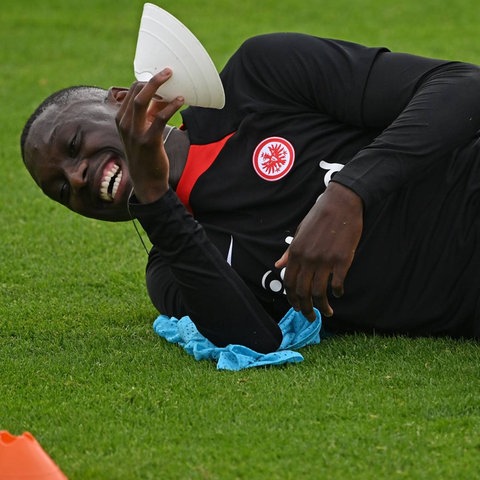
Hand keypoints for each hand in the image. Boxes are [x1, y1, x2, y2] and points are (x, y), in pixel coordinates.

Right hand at [115, 69, 183, 202]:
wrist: (146, 182)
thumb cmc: (146, 155)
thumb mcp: (144, 132)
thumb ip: (152, 115)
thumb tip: (166, 98)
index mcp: (121, 119)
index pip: (131, 91)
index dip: (147, 82)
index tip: (163, 77)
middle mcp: (125, 124)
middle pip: (136, 91)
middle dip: (153, 79)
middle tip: (169, 71)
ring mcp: (135, 132)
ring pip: (142, 100)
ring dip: (158, 86)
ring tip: (172, 77)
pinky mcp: (148, 141)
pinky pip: (158, 118)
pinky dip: (170, 106)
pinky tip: (180, 100)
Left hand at [275, 182, 362, 319]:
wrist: (341, 203)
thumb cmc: (320, 216)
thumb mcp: (300, 233)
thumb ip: (289, 252)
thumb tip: (278, 266)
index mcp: (296, 252)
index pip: (289, 283)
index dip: (292, 299)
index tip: (297, 307)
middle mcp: (307, 259)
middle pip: (303, 292)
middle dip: (305, 309)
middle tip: (310, 317)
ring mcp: (324, 260)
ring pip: (319, 292)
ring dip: (322, 306)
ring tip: (327, 312)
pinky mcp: (342, 260)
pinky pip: (337, 283)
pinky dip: (337, 292)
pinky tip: (338, 294)